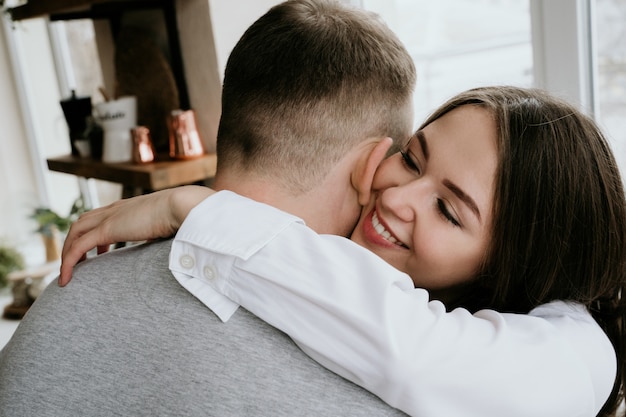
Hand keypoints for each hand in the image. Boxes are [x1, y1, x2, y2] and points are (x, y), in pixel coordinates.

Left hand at [59, 185, 214, 285]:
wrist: (184, 206)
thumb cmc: (185, 215)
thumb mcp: (171, 224)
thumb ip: (167, 232)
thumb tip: (178, 244)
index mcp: (129, 207)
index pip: (101, 215)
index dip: (95, 232)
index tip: (101, 252)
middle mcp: (115, 209)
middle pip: (82, 222)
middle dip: (74, 242)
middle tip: (80, 264)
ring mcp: (110, 217)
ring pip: (75, 233)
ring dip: (68, 252)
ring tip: (69, 274)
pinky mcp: (107, 230)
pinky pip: (78, 247)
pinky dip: (68, 262)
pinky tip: (66, 279)